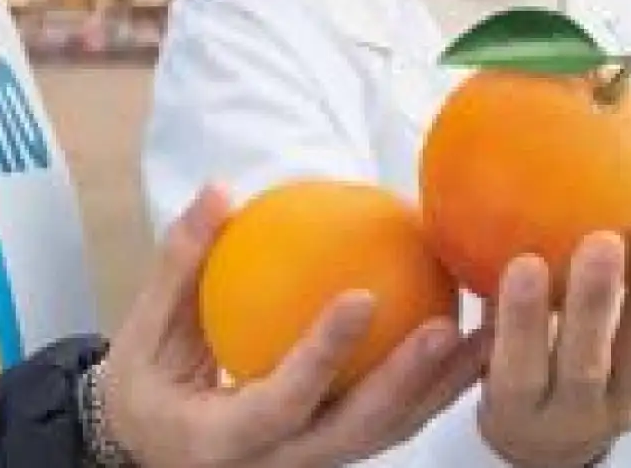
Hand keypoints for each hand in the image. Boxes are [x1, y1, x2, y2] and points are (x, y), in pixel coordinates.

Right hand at [102, 184, 486, 467]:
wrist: (152, 447)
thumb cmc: (148, 382)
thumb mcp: (147, 329)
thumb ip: (182, 263)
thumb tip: (220, 191)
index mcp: (220, 440)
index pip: (278, 401)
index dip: (321, 356)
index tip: (361, 297)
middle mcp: (273, 465)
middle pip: (350, 434)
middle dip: (402, 386)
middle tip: (443, 327)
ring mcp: (309, 466)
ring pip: (383, 438)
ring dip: (436, 393)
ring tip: (483, 339)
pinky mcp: (334, 455)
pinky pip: (389, 426)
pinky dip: (431, 390)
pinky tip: (470, 343)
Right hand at [477, 201, 630, 467]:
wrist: (563, 431)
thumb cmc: (514, 365)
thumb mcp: (484, 343)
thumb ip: (486, 293)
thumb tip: (475, 209)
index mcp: (519, 410)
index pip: (520, 372)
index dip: (523, 321)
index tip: (525, 264)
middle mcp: (578, 415)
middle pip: (590, 363)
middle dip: (598, 301)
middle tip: (602, 241)